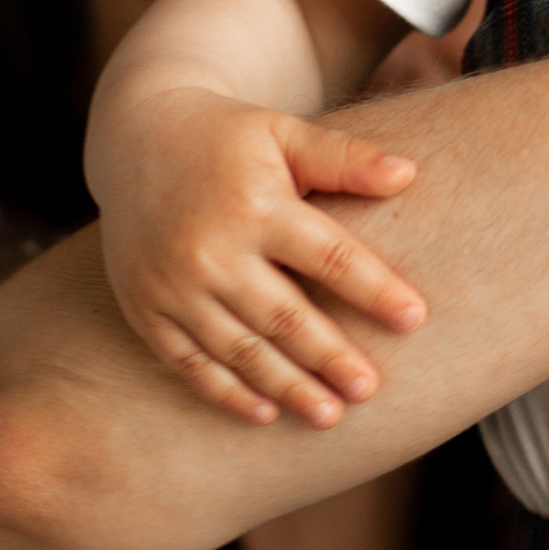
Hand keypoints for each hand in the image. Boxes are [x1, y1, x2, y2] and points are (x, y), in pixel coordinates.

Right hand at [95, 84, 423, 427]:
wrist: (133, 140)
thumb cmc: (227, 140)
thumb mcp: (284, 134)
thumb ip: (344, 158)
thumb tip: (409, 173)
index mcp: (255, 205)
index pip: (328, 256)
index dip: (373, 290)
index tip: (414, 318)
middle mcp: (211, 250)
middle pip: (284, 315)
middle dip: (330, 356)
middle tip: (369, 388)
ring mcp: (174, 286)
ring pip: (239, 349)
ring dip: (286, 387)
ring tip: (330, 415)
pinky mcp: (147, 310)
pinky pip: (189, 362)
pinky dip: (226, 393)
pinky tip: (264, 414)